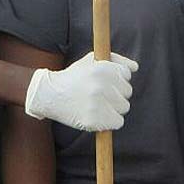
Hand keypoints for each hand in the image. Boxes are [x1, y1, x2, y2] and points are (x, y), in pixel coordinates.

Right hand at [24, 52, 138, 131]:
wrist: (48, 94)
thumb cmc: (74, 76)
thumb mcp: (92, 61)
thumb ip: (116, 61)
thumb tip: (135, 68)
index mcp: (103, 69)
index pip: (126, 75)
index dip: (116, 79)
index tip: (104, 81)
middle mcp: (101, 86)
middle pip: (127, 92)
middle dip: (115, 93)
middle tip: (98, 94)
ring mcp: (97, 104)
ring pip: (124, 108)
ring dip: (114, 108)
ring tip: (96, 104)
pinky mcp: (94, 121)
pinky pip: (117, 122)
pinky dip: (110, 122)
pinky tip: (97, 115)